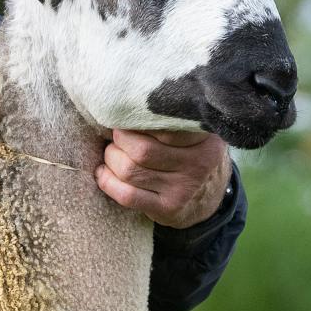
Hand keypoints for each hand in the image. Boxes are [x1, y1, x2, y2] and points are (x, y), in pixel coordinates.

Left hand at [96, 127, 231, 228]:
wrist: (206, 197)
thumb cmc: (187, 152)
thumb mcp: (193, 130)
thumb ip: (171, 115)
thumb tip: (125, 103)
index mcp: (204, 137)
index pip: (163, 123)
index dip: (136, 118)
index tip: (127, 115)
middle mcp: (198, 163)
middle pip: (141, 149)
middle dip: (119, 140)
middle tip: (117, 136)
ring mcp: (183, 188)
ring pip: (130, 171)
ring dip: (111, 159)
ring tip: (113, 153)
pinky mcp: (168, 208)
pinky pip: (126, 195)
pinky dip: (107, 181)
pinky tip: (104, 172)